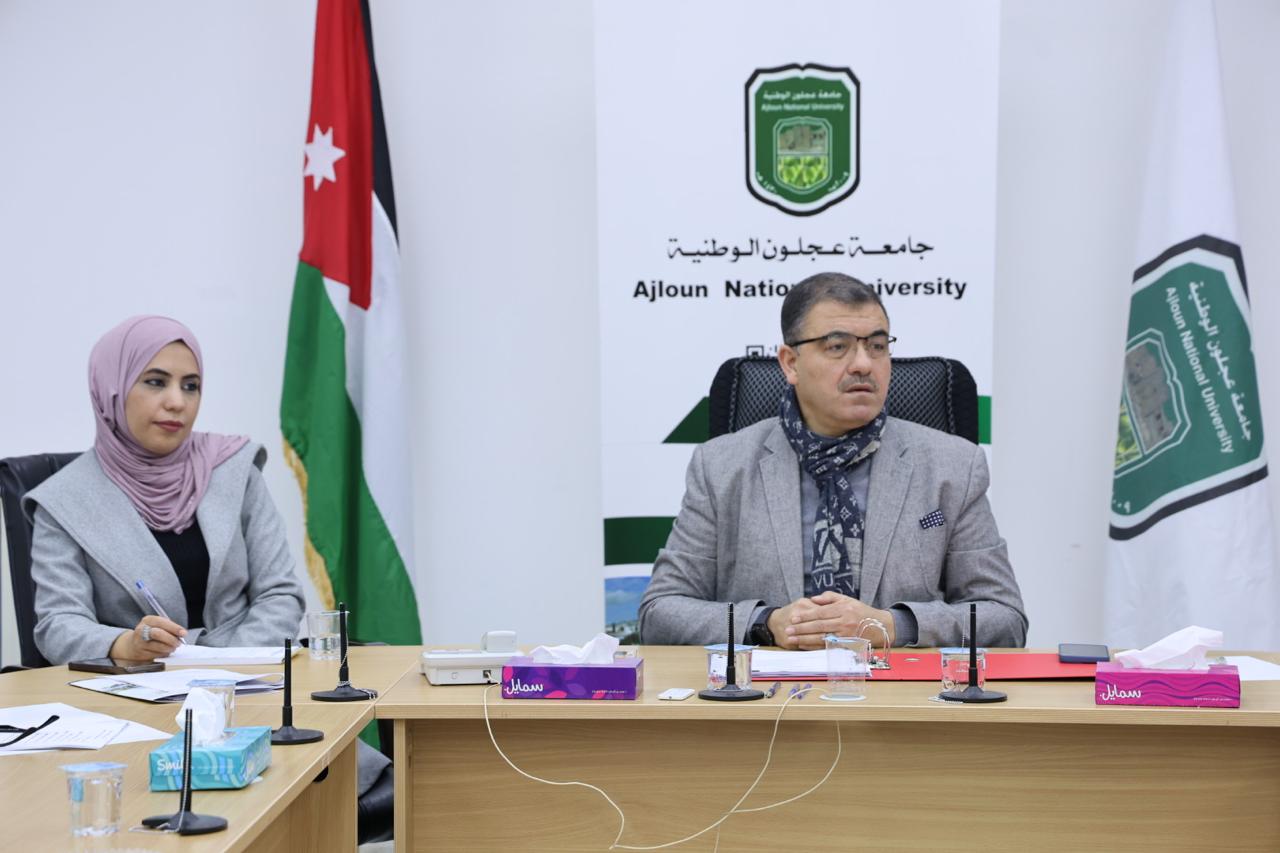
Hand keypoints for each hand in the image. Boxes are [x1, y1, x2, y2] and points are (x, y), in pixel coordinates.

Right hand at [108, 615, 186, 660]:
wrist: (133, 645)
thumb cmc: (150, 633)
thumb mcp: (158, 626)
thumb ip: (170, 628)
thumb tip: (182, 634)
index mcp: (148, 620)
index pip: (162, 622)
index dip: (174, 628)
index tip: (183, 633)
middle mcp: (141, 630)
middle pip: (158, 634)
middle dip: (171, 639)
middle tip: (179, 643)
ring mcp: (139, 642)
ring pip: (158, 646)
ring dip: (169, 648)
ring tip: (172, 647)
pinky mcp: (141, 653)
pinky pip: (156, 654)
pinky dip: (163, 654)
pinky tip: (164, 651)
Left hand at [768, 592, 896, 649]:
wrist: (880, 626)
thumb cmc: (861, 611)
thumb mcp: (847, 599)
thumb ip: (829, 597)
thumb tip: (813, 599)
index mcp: (843, 609)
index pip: (820, 612)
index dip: (806, 615)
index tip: (793, 617)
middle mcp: (845, 622)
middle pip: (819, 626)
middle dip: (801, 628)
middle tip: (788, 630)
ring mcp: (846, 635)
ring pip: (822, 637)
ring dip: (805, 639)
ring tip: (792, 639)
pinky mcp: (847, 645)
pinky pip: (828, 646)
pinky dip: (815, 646)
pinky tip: (804, 645)